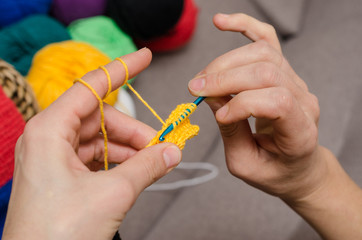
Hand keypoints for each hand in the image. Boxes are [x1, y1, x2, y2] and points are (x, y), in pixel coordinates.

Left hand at [3, 48, 181, 239]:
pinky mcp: (62, 176)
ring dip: (130, 149)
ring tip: (155, 161)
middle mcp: (49, 138)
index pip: (92, 87)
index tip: (145, 56)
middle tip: (163, 145)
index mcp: (50, 130)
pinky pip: (96, 158)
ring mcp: (54, 158)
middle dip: (135, 130)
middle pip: (101, 119)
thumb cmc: (59, 234)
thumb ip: (147, 166)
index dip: (122, 69)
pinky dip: (119, 162)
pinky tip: (137, 171)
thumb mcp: (112, 193)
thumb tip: (173, 151)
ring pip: (101, 140)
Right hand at [188, 13, 323, 200]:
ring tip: (203, 78)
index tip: (218, 117)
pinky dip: (243, 26)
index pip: (277, 102)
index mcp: (300, 132)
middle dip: (224, 78)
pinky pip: (266, 39)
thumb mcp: (246, 164)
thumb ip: (230, 132)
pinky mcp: (283, 71)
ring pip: (262, 53)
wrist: (297, 165)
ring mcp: (296, 81)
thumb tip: (212, 97)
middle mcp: (304, 100)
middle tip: (196, 89)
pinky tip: (221, 22)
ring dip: (225, 61)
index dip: (241, 105)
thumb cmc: (273, 170)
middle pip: (266, 71)